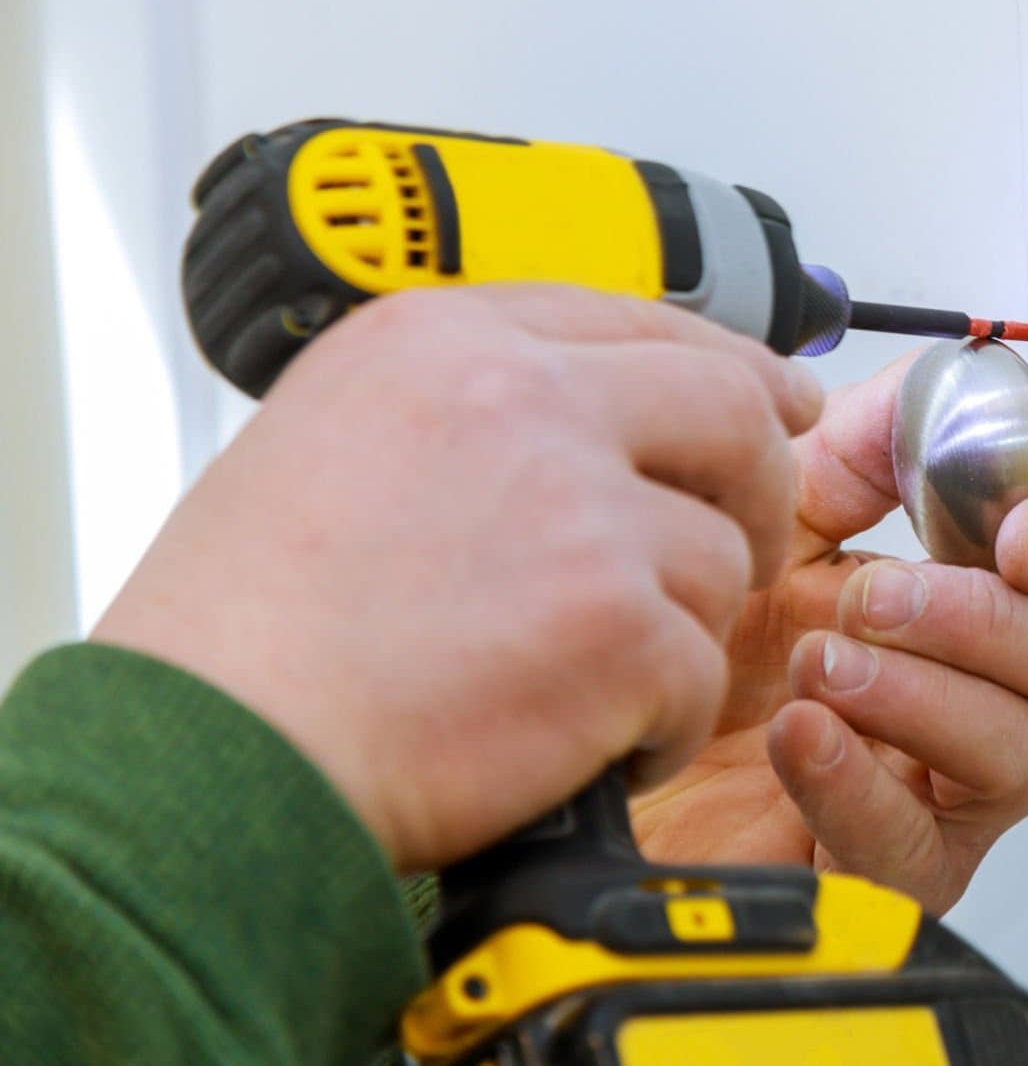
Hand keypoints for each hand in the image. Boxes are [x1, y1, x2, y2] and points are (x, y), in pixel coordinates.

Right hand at [93, 284, 821, 872]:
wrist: (208, 752)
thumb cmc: (240, 633)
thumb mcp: (331, 444)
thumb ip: (463, 413)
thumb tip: (583, 426)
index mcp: (444, 342)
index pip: (637, 319)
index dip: (725, 364)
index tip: (774, 397)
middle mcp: (522, 401)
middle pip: (726, 409)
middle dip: (760, 479)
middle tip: (754, 534)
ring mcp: (580, 509)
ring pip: (718, 555)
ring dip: (682, 628)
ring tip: (600, 680)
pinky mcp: (616, 623)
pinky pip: (700, 674)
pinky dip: (663, 722)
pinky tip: (596, 744)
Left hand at [629, 357, 1027, 911]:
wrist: (597, 749)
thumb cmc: (692, 642)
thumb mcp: (770, 512)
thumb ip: (861, 446)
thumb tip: (936, 385)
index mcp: (963, 606)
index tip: (1022, 530)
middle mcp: (969, 700)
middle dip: (993, 621)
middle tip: (882, 595)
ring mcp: (935, 793)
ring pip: (1022, 756)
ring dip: (926, 696)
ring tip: (820, 662)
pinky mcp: (881, 875)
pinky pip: (919, 846)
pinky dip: (861, 781)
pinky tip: (800, 733)